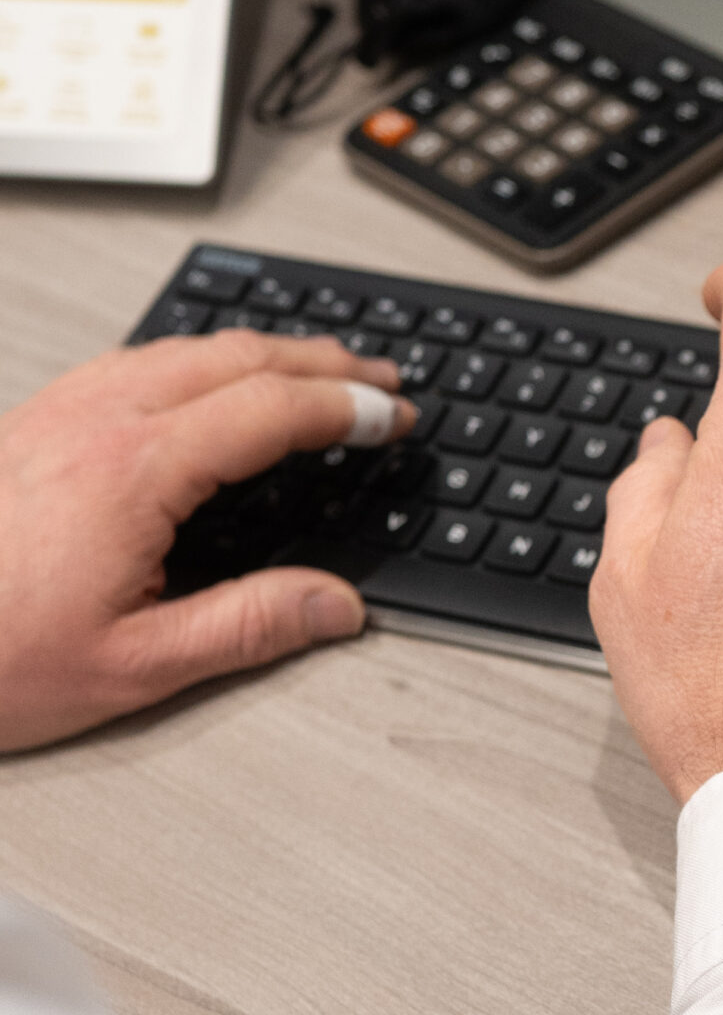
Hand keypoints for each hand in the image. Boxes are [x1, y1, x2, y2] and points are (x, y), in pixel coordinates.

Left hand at [0, 331, 414, 754]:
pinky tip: (215, 379)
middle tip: (380, 379)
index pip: (268, 412)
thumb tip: (335, 605)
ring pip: (182, 349)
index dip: (344, 410)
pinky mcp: (34, 423)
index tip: (394, 418)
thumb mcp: (138, 665)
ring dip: (263, 352)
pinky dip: (202, 360)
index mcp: (132, 473)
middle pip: (232, 358)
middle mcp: (94, 423)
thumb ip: (249, 627)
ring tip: (317, 369)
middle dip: (321, 362)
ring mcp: (59, 413)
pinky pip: (136, 362)